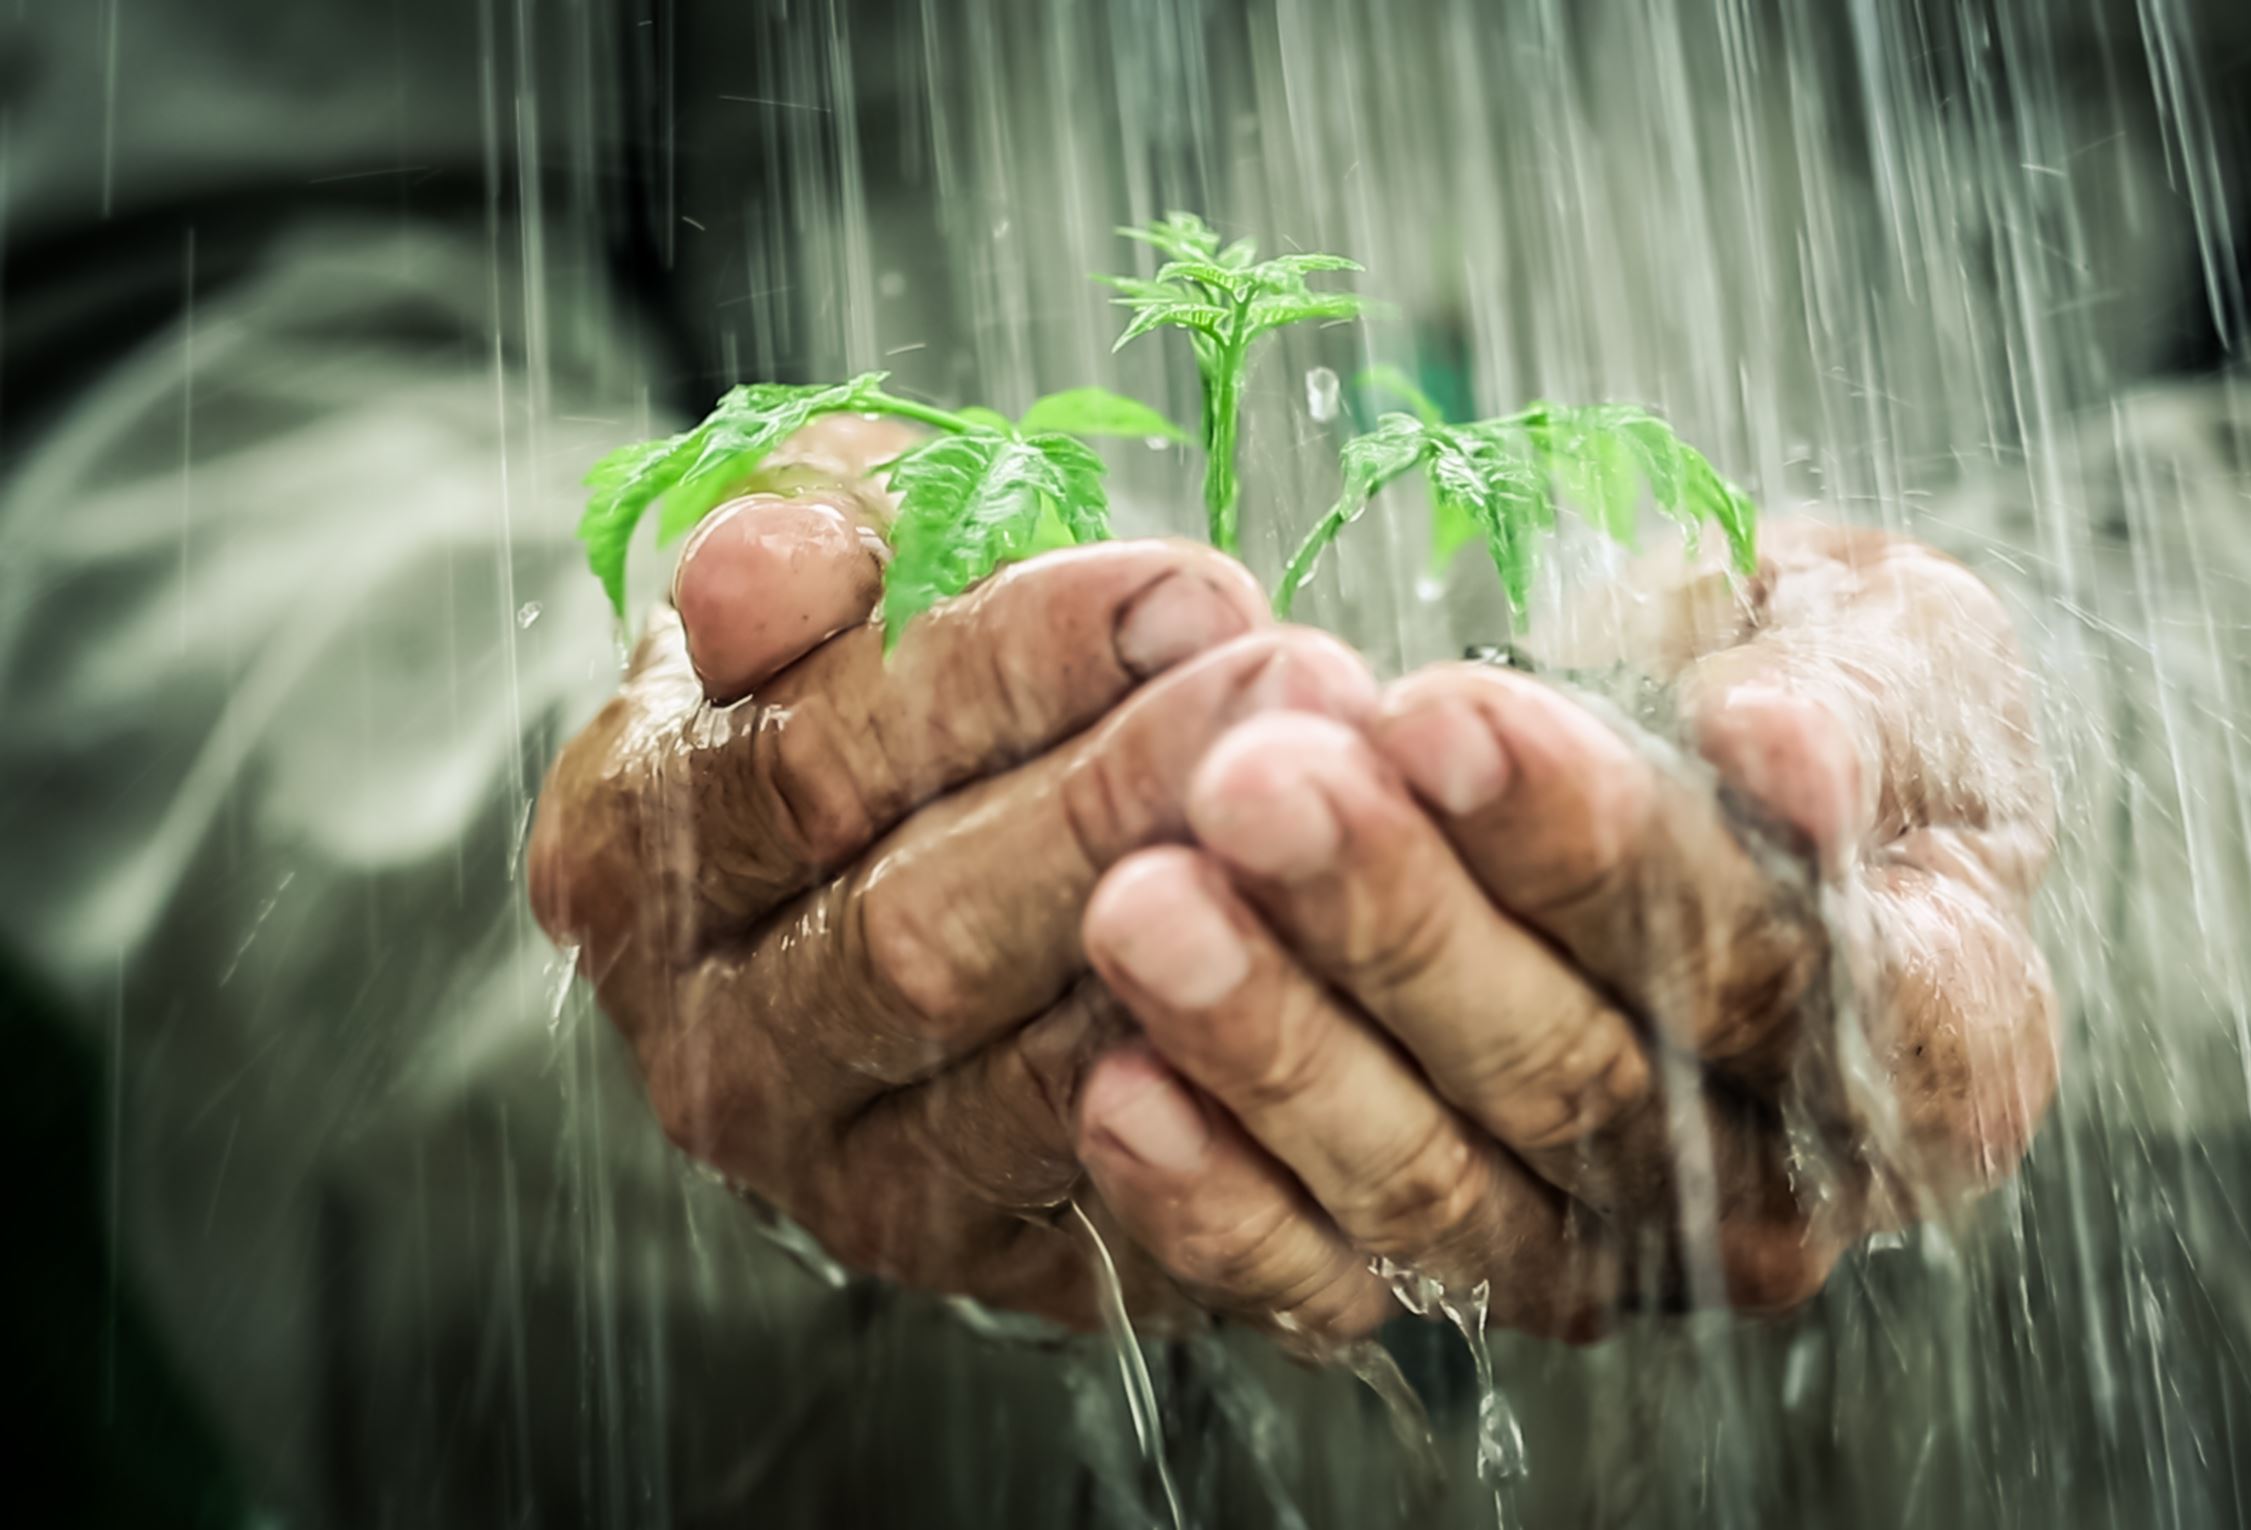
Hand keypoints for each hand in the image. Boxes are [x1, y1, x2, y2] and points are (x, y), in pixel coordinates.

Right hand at [528, 421, 1376, 1328]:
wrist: (931, 872)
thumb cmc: (895, 687)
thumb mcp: (841, 570)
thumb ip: (806, 546)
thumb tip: (754, 566)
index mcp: (634, 850)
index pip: (811, 761)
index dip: (1012, 670)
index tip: (1188, 591)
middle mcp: (715, 1044)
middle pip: (918, 934)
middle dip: (1128, 797)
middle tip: (1304, 685)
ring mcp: (846, 1177)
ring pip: (1026, 1082)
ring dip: (1209, 945)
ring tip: (1351, 807)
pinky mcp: (988, 1262)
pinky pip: (1120, 1202)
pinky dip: (1233, 1095)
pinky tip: (1338, 974)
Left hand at [1068, 523, 2057, 1343]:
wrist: (1729, 773)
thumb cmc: (1827, 695)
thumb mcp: (1897, 646)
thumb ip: (1863, 699)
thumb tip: (1787, 751)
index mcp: (1945, 1030)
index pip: (1792, 969)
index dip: (1611, 851)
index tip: (1453, 716)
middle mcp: (1787, 1182)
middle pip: (1590, 1076)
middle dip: (1401, 922)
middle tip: (1256, 782)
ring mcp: (1617, 1245)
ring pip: (1445, 1180)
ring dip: (1281, 1044)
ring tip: (1150, 904)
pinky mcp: (1464, 1276)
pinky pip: (1335, 1272)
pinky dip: (1221, 1196)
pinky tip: (1119, 1084)